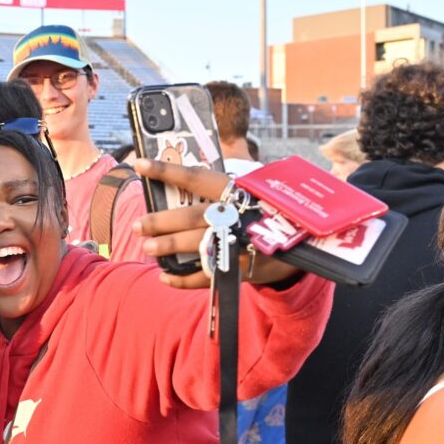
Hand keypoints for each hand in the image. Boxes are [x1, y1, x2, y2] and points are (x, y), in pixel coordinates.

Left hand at [132, 159, 300, 287]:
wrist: (305, 239)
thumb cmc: (265, 210)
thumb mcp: (249, 190)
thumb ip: (217, 188)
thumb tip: (179, 182)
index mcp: (236, 190)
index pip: (195, 177)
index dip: (166, 170)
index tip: (140, 164)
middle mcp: (235, 215)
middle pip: (191, 216)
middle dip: (161, 221)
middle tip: (137, 225)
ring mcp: (239, 242)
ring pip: (197, 244)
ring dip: (168, 246)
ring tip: (147, 247)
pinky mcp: (241, 268)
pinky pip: (205, 276)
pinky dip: (182, 279)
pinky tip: (164, 276)